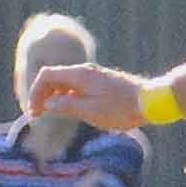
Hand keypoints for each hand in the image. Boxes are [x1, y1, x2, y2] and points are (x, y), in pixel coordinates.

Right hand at [28, 62, 146, 131]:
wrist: (150, 102)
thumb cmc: (121, 108)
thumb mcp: (90, 111)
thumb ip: (65, 106)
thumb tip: (48, 103)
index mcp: (79, 75)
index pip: (46, 75)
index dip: (35, 92)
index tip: (35, 111)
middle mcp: (85, 71)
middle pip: (54, 77)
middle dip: (42, 94)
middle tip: (39, 115)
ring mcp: (93, 75)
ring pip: (65, 82)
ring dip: (54, 96)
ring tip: (53, 114)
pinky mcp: (101, 82)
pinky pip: (77, 86)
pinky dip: (68, 96)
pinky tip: (71, 110)